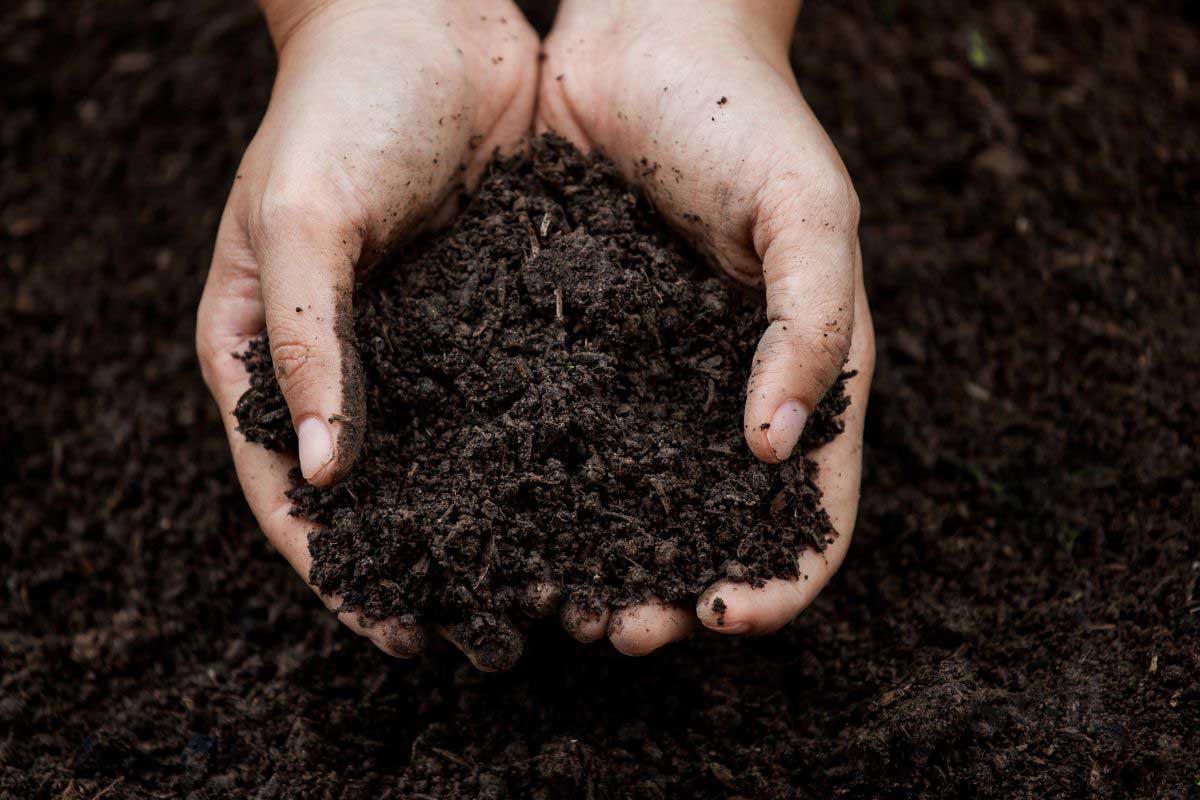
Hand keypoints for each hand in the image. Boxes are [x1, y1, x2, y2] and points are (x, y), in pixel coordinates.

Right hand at [196, 0, 538, 665]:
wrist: (429, 18)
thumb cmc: (340, 106)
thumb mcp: (304, 219)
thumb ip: (308, 342)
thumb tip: (325, 474)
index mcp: (264, 350)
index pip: (287, 489)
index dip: (336, 569)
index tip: (392, 633)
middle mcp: (342, 361)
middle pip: (374, 492)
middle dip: (421, 566)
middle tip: (480, 635)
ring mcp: (418, 344)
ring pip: (448, 459)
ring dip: (488, 525)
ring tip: (542, 589)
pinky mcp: (488, 317)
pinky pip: (508, 401)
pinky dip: (534, 455)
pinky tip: (583, 497)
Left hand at [539, 0, 875, 653]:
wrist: (648, 32)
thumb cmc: (749, 117)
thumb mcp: (810, 213)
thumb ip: (811, 327)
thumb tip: (775, 450)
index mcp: (802, 373)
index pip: (811, 508)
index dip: (782, 576)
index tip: (730, 617)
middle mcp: (723, 390)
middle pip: (710, 523)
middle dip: (673, 589)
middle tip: (621, 631)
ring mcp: (646, 374)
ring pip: (627, 494)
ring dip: (598, 557)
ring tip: (553, 600)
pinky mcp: (574, 345)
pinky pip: (558, 430)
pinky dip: (538, 485)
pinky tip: (498, 518)